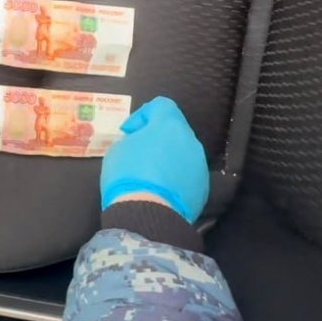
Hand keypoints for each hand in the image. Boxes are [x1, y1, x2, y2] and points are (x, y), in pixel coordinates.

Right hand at [100, 96, 208, 222]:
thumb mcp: (118, 148)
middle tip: (139, 152)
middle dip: (157, 137)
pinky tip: (161, 191)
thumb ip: (133, 138)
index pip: (161, 105)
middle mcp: (190, 140)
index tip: (129, 132)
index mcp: (169, 125)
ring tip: (150, 175)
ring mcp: (199, 165)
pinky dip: (175, 178)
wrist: (147, 214)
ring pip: (183, 153)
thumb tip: (141, 142)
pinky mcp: (202, 187)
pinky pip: (187, 175)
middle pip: (174, 130)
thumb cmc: (128, 175)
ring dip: (168, 158)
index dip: (142, 115)